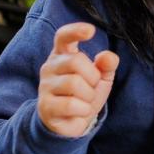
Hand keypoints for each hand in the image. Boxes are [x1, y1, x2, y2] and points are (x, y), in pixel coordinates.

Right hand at [37, 22, 118, 137]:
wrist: (72, 122)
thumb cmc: (86, 93)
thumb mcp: (102, 77)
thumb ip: (107, 64)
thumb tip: (108, 57)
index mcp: (63, 54)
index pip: (63, 36)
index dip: (75, 31)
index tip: (91, 30)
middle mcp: (50, 67)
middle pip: (75, 61)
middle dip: (92, 76)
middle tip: (92, 87)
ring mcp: (45, 86)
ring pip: (73, 83)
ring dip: (88, 94)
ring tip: (85, 100)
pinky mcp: (45, 106)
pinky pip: (70, 104)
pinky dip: (83, 109)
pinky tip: (80, 111)